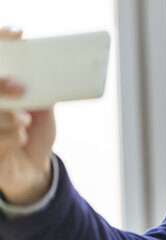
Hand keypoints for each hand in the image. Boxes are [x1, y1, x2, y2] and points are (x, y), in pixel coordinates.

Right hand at [0, 28, 55, 204]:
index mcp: (0, 91)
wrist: (34, 170)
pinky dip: (13, 136)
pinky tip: (21, 139)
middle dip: (0, 82)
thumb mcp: (43, 109)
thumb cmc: (35, 134)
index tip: (18, 34)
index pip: (0, 59)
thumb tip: (50, 72)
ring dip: (10, 115)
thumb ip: (41, 91)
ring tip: (25, 122)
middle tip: (18, 87)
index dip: (3, 40)